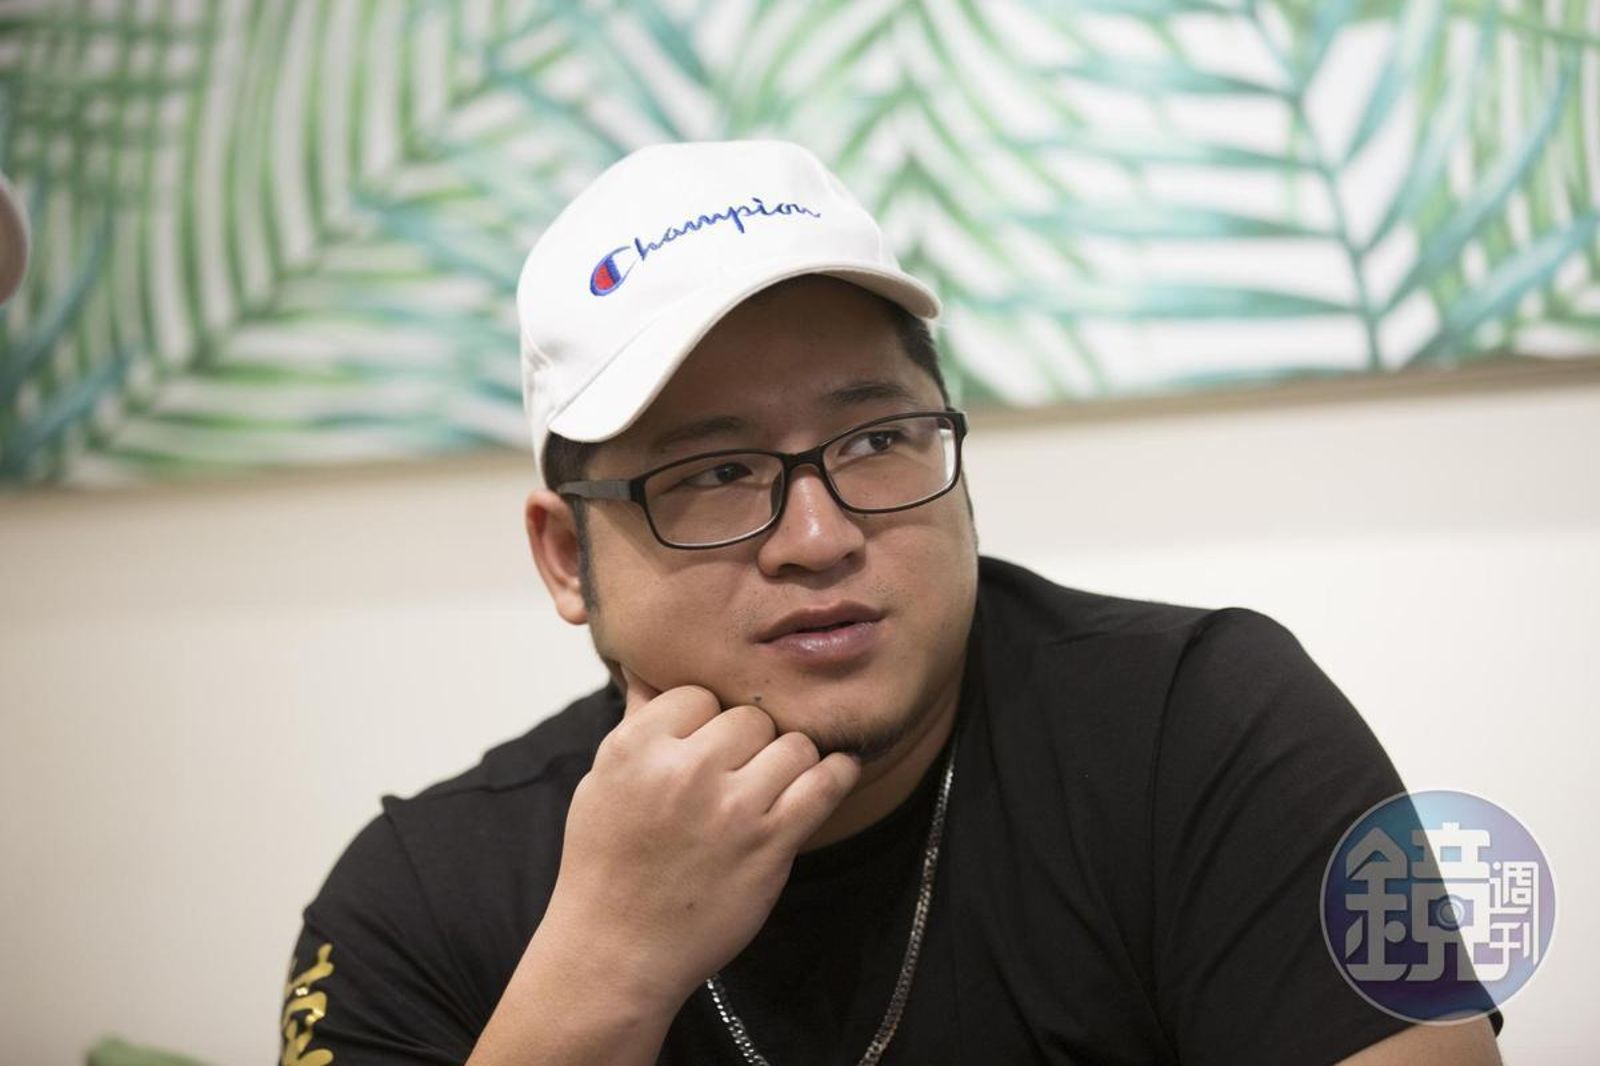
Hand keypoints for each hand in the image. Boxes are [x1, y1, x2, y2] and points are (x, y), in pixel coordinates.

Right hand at [540, 666, 862, 1011]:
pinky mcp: (770, 844)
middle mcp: (686, 770)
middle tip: (738, 775)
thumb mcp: (603, 782)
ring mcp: (732, 808)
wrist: (617, 951)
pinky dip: (836, 774)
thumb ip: (638, 721)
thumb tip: (650, 665)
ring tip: (773, 785)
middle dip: (749, 742)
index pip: (699, 694)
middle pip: (751, 716)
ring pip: (792, 744)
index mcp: (636, 747)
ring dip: (789, 761)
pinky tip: (833, 772)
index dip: (706, 719)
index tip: (705, 747)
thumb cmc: (607, 865)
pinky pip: (824, 784)